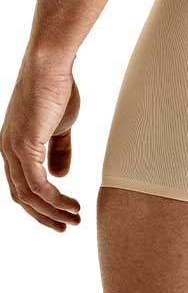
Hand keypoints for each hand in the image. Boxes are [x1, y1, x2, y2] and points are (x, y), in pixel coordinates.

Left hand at [1, 54, 80, 231]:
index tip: (62, 214)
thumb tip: (60, 175)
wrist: (51, 66)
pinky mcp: (24, 146)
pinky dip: (54, 199)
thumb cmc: (57, 88)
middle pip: (22, 196)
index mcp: (13, 145)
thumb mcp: (60, 125)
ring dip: (53, 211)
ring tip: (75, 218)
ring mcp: (13, 149)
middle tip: (67, 226)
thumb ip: (59, 151)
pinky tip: (70, 204)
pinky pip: (38, 185)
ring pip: (29, 195)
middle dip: (46, 215)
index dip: (41, 204)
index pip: (22, 185)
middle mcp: (7, 150)